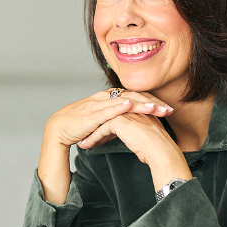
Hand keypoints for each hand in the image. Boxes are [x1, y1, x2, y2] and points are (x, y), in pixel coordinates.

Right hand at [45, 89, 173, 148]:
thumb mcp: (102, 123)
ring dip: (141, 104)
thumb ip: (115, 121)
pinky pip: (107, 109)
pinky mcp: (90, 114)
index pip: (134, 96)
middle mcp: (104, 98)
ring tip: (157, 108)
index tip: (166, 108)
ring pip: (123, 101)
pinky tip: (130, 106)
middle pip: (132, 95)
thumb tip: (130, 127)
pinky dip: (119, 106)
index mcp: (108, 98)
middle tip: (169, 109)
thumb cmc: (78, 127)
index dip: (151, 101)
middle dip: (152, 102)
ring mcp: (97, 104)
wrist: (58, 130)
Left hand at [76, 111, 175, 165]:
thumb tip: (132, 137)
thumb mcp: (144, 135)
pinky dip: (92, 139)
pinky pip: (101, 130)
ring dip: (90, 133)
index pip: (114, 113)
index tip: (95, 132)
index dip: (104, 124)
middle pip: (106, 116)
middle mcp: (130, 107)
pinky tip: (86, 146)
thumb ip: (136, 131)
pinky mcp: (119, 121)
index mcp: (136, 109)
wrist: (161, 150)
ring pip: (101, 122)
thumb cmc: (156, 147)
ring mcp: (124, 113)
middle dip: (94, 127)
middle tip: (84, 135)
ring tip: (82, 142)